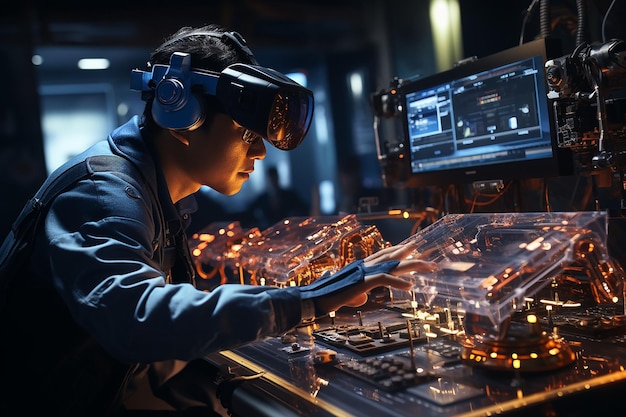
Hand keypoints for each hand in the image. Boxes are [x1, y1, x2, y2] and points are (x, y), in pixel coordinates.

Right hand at [314, 243, 435, 313]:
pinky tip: (410, 287)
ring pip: (392, 264)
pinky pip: (384, 279)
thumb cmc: (329, 297)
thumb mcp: (348, 295)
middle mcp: (363, 265)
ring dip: (412, 266)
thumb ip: (359, 293)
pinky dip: (398, 282)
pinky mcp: (362, 282)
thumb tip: (364, 297)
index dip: (398, 251)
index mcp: (361, 266)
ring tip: (428, 267)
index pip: (383, 255)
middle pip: (391, 257)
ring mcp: (363, 272)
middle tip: (427, 256)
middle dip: (411, 255)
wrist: (315, 298)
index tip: (412, 249)